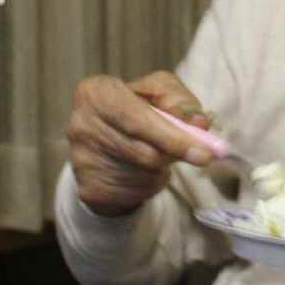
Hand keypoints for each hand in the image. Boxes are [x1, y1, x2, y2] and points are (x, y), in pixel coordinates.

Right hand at [66, 72, 215, 217]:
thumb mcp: (159, 92)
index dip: (172, 136)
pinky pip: (134, 191)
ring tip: (157, 154)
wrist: (103, 144)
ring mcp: (81, 160)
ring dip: (162, 167)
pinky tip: (142, 171)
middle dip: (176, 153)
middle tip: (203, 155)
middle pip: (144, 151)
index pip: (136, 118)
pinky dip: (149, 184)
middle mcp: (81, 125)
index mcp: (95, 93)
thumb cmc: (137, 110)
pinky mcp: (89, 188)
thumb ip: (182, 101)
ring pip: (143, 173)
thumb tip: (199, 124)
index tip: (204, 152)